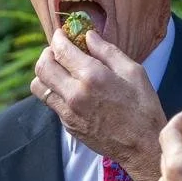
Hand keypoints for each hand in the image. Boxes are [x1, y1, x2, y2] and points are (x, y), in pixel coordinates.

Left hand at [31, 30, 166, 180]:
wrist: (142, 146)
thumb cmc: (143, 107)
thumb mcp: (133, 72)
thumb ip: (107, 51)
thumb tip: (88, 36)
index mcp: (92, 76)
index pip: (61, 50)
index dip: (58, 37)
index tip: (62, 34)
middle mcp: (74, 94)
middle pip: (42, 66)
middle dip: (47, 53)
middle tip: (58, 50)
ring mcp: (68, 112)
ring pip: (38, 86)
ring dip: (45, 73)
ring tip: (59, 69)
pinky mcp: (67, 125)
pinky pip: (50, 102)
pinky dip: (54, 90)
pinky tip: (70, 89)